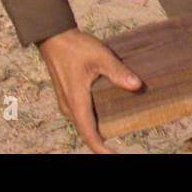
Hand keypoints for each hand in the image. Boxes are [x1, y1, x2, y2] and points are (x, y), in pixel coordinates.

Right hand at [37, 28, 142, 153]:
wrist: (54, 37)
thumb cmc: (76, 46)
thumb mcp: (101, 57)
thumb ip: (118, 72)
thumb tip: (137, 86)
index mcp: (76, 101)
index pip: (88, 133)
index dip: (100, 148)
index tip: (114, 154)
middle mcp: (68, 106)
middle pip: (85, 131)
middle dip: (100, 142)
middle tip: (119, 146)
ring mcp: (66, 101)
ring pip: (82, 123)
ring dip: (96, 130)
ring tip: (116, 132)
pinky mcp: (67, 96)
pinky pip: (79, 115)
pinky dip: (91, 120)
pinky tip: (105, 115)